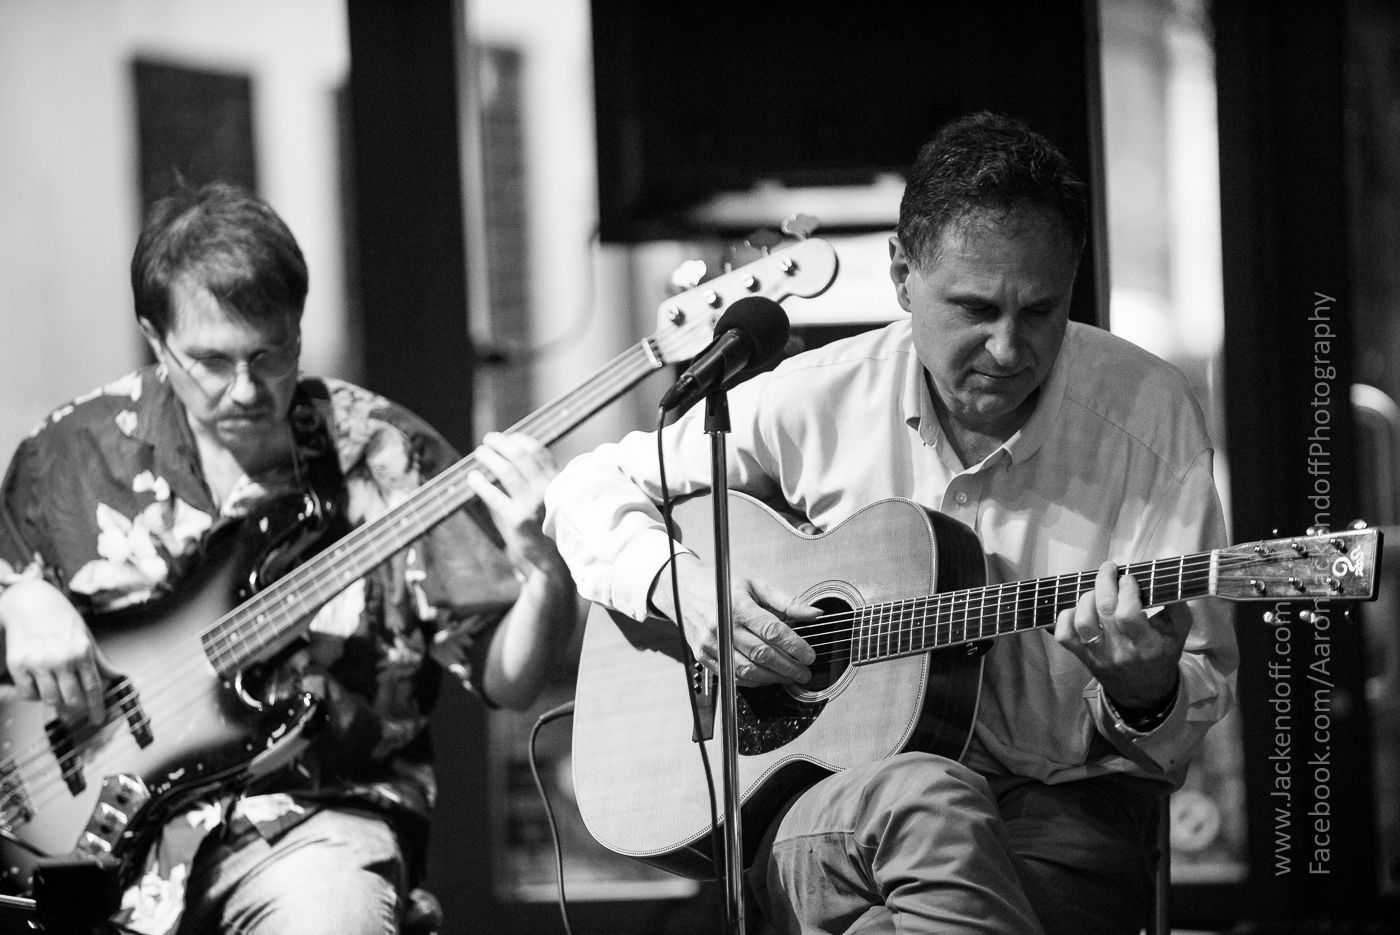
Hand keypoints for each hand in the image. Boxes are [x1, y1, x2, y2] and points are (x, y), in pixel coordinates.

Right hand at [0, 578, 110, 723]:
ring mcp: (38, 663)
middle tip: (79, 713)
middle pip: (73, 699)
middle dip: (78, 710)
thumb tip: (117, 677)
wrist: (30, 600)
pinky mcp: (18, 665)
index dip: (97, 707)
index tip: (99, 718)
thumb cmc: (60, 616)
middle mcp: (60, 659)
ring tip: (61, 699)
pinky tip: (42, 688)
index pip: (93, 688)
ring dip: (57, 704)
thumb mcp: (85, 635)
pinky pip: (28, 694)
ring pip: (50, 700)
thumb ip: (99, 660)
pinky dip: (36, 697)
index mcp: (81, 651)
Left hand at [466, 432, 566, 577]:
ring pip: (506, 471)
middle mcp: (547, 489)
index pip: (538, 451)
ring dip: (490, 457)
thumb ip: (544, 477)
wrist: (555, 558)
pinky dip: (480, 483)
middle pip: (520, 456)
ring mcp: (532, 504)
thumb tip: (516, 453)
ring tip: (479, 453)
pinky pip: (493, 495)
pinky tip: (473, 477)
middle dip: (502, 443)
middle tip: (488, 440)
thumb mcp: (558, 497)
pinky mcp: (517, 520)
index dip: (520, 440)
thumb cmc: (553, 524)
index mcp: (559, 481)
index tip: (509, 437)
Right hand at [651, 553, 819, 686]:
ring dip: (772, 678)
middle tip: (804, 672)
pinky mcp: (702, 655)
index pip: (772, 632)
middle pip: (762, 654)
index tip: (809, 656)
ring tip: (789, 677)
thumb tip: (814, 614)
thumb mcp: (755, 583)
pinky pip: (731, 675)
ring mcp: (711, 644)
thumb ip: (786, 601)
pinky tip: (766, 677)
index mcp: (738, 606)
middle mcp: (723, 626)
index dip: (795, 646)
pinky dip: (752, 680)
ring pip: (747, 670)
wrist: (681, 588)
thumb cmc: (720, 584)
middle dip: (788, 667)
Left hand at [1053, 561, 1188, 712]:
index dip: (1126, 591)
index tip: (1129, 578)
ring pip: (1083, 622)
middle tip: (1109, 569)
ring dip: (1087, 599)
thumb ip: (1176, 605)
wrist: (1144, 691)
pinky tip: (1078, 608)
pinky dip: (1066, 617)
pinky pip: (1064, 636)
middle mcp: (1120, 652)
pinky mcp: (1083, 657)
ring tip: (1096, 590)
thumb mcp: (1179, 633)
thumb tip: (1167, 578)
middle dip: (1104, 582)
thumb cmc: (1161, 654)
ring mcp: (1098, 655)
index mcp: (1147, 646)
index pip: (1128, 615)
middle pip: (1104, 611)